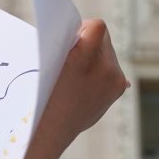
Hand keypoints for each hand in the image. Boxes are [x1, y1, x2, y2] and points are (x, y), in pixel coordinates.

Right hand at [33, 19, 127, 143]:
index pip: (97, 27)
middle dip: (89, 43)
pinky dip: (103, 71)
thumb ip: (69, 45)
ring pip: (107, 53)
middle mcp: (106, 68)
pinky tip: (92, 80)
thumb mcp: (48, 62)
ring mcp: (115, 80)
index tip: (70, 41)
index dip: (82, 29)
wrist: (50, 131)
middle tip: (70, 59)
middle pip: (104, 39)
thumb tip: (86, 33)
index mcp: (86, 58)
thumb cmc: (41, 94)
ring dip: (95, 57)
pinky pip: (114, 70)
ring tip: (77, 76)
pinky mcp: (117, 89)